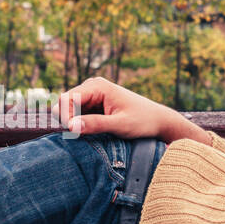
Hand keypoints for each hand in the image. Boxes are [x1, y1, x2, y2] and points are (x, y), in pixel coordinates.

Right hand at [56, 76, 207, 143]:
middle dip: (67, 120)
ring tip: (87, 136)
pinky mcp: (94, 105)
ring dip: (73, 123)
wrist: (159, 121)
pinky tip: (90, 133)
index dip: (65, 117)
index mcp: (97, 86)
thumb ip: (96, 125)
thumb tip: (71, 126)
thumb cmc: (143, 122)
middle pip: (64, 103)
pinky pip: (78, 114)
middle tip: (78, 137)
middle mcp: (92, 86)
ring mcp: (92, 95)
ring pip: (69, 110)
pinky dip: (80, 124)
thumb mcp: (120, 125)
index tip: (72, 134)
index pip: (67, 99)